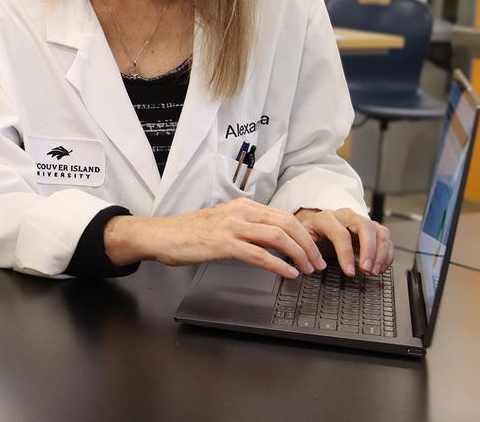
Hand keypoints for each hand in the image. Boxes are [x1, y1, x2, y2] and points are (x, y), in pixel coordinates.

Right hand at [107, 197, 326, 278]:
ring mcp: (232, 226)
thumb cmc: (189, 233)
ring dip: (298, 254)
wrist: (161, 235)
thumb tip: (270, 241)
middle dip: (307, 244)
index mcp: (243, 206)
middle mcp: (241, 212)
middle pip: (287, 223)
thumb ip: (246, 227)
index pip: (284, 215)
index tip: (313, 250)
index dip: (304, 234)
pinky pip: (258, 254)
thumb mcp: (223, 223)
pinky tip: (288, 274)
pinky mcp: (223, 243)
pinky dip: (278, 265)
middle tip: (317, 263)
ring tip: (307, 270)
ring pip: (277, 236)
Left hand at [295, 208, 393, 276]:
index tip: (349, 272)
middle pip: (365, 227)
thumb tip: (311, 265)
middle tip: (367, 270)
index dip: (346, 254)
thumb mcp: (303, 239)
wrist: (317, 225)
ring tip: (375, 271)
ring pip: (379, 231)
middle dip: (369, 250)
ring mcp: (361, 221)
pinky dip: (387, 254)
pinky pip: (386, 239)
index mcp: (326, 218)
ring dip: (381, 253)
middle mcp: (346, 216)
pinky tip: (380, 267)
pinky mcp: (372, 229)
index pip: (340, 233)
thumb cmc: (311, 233)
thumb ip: (305, 250)